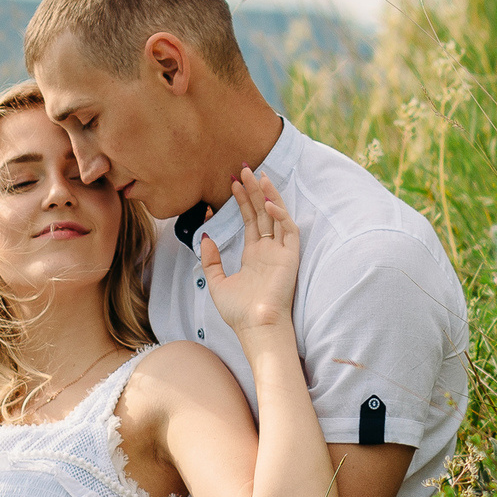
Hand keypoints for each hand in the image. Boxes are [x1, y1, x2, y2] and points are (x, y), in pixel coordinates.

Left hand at [200, 168, 298, 337]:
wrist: (255, 327)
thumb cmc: (238, 312)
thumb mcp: (216, 283)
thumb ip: (211, 260)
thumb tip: (205, 236)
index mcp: (254, 255)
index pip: (250, 220)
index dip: (242, 201)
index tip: (232, 183)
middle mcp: (269, 250)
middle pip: (262, 213)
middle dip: (253, 191)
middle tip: (244, 169)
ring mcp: (281, 252)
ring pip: (276, 215)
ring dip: (268, 194)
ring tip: (257, 175)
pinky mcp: (291, 256)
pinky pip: (288, 230)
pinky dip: (280, 214)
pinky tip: (267, 203)